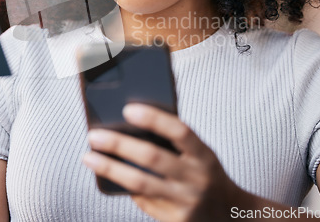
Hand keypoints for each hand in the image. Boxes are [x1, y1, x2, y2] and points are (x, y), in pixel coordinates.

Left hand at [82, 103, 242, 221]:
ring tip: (89, 157)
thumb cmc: (206, 175)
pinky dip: (124, 187)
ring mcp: (186, 202)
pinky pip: (143, 201)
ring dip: (110, 168)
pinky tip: (109, 176)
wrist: (231, 216)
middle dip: (119, 144)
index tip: (128, 109)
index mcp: (204, 155)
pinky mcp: (176, 221)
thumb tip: (131, 127)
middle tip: (94, 135)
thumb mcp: (201, 155)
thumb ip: (175, 143)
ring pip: (140, 183)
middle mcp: (197, 179)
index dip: (154, 119)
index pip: (179, 131)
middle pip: (152, 158)